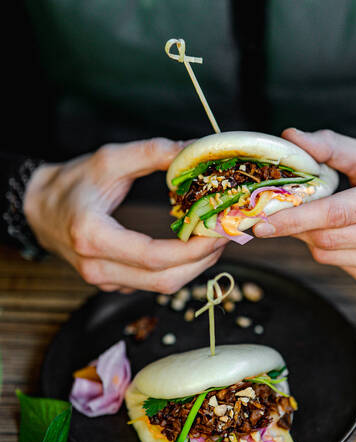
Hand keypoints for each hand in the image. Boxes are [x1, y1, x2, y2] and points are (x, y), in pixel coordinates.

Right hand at [24, 138, 226, 292]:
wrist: (38, 209)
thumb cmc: (71, 184)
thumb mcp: (108, 159)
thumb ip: (152, 153)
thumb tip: (193, 149)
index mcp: (93, 237)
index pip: (153, 257)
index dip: (193, 250)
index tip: (219, 233)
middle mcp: (98, 268)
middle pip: (164, 281)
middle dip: (202, 261)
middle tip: (225, 237)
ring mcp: (104, 281)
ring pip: (161, 287)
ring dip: (194, 267)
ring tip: (213, 241)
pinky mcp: (111, 284)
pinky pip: (152, 284)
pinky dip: (178, 269)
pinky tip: (190, 249)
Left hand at [254, 129, 355, 291]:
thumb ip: (333, 147)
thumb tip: (292, 138)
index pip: (336, 213)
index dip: (295, 218)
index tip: (263, 221)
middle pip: (327, 239)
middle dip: (297, 229)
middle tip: (277, 219)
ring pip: (329, 257)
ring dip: (314, 240)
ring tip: (324, 223)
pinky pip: (342, 269)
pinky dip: (334, 253)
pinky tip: (347, 239)